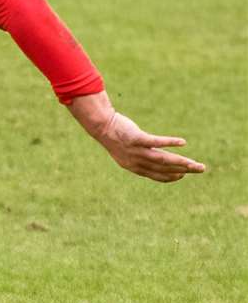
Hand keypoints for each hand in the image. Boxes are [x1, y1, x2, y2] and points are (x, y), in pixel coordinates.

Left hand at [68, 92, 205, 181]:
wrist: (101, 125)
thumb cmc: (116, 136)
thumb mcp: (127, 151)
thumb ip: (142, 156)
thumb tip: (157, 158)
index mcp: (133, 166)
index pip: (156, 175)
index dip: (170, 177)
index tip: (183, 175)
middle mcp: (135, 161)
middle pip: (163, 168)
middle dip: (183, 170)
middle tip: (200, 169)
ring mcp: (136, 151)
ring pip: (162, 159)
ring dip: (180, 162)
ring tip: (194, 163)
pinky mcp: (136, 138)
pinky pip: (156, 142)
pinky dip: (170, 142)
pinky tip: (183, 142)